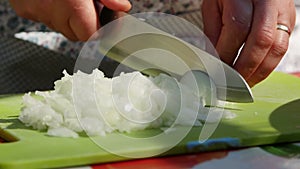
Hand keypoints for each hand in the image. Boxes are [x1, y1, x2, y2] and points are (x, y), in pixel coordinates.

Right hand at [9, 0, 130, 40]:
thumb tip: (121, 6)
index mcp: (73, 5)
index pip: (91, 36)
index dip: (100, 30)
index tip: (106, 24)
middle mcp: (53, 12)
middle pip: (76, 34)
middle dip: (85, 25)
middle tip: (87, 6)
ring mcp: (36, 12)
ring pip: (60, 28)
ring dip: (67, 19)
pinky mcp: (24, 10)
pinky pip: (44, 19)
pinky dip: (51, 12)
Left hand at [202, 0, 295, 86]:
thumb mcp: (213, 5)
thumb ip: (213, 32)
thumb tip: (212, 60)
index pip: (237, 29)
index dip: (227, 55)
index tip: (218, 71)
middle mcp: (267, 2)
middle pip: (261, 41)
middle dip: (246, 68)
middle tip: (233, 84)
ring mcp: (282, 10)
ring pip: (277, 47)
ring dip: (261, 71)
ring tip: (246, 83)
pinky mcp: (290, 18)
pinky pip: (284, 46)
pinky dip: (270, 63)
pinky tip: (257, 71)